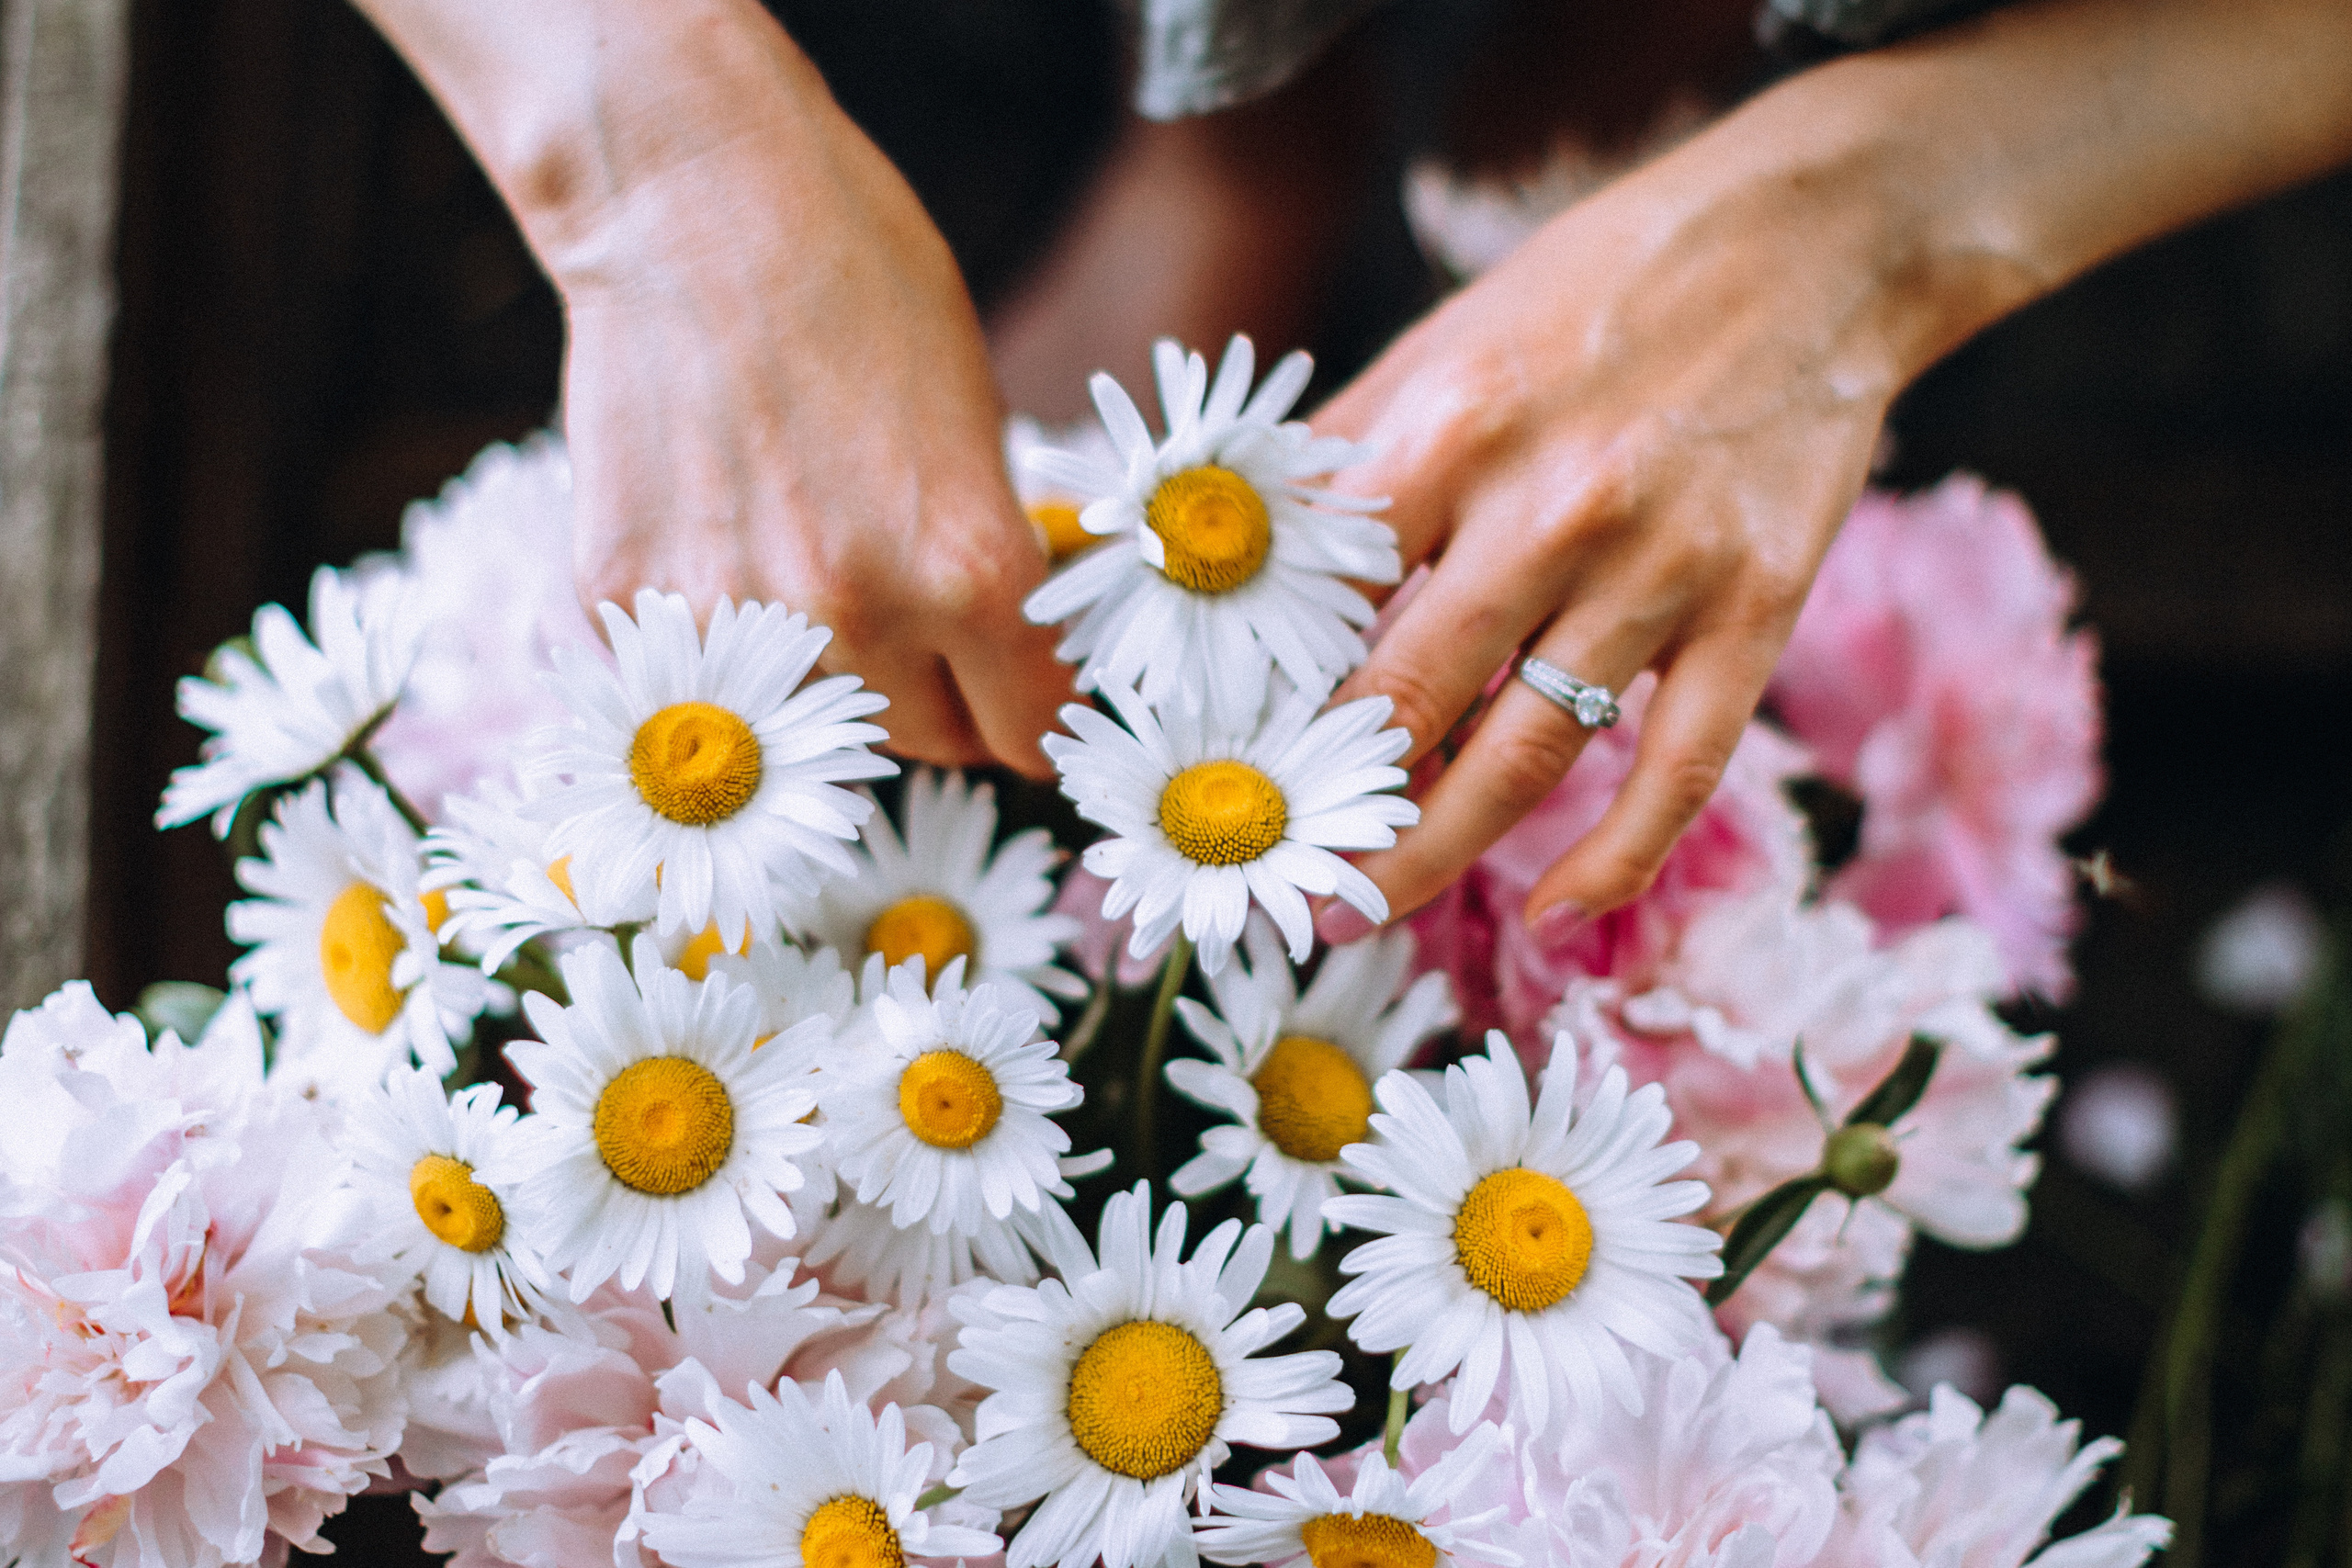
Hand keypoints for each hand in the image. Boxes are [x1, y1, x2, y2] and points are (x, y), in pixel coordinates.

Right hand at [358, 0, 1068, 772]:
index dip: (1030, 719)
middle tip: (910, 627)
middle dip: (931, 698)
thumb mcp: (978, 425)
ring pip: (807, 726)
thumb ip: (987, 558)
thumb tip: (997, 654)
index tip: (1015, 704)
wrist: (692, 198)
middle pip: (924, 742)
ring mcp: (732, 617)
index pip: (1026, 731)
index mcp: (972, 569)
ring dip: (820, 680)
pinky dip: (704, 644)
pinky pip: (686, 676)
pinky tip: (715, 550)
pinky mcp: (623, 600)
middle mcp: (859, 614)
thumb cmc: (858, 279)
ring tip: (806, 574)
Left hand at [1313, 0, 2351, 939]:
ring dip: (1432, 851)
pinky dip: (1614, 857)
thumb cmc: (1598, 291)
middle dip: (1325, 802)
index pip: (1321, 596)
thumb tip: (1224, 554)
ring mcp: (1663, 568)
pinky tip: (1553, 911)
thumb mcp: (1448, 341)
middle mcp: (1552, 506)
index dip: (1257, 688)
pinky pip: (1678, 768)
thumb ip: (1343, 454)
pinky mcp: (1756, 609)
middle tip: (1264, 873)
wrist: (1815, 241)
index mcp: (1452, 428)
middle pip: (1409, 695)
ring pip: (1527, 753)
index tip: (1213, 757)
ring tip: (1361, 912)